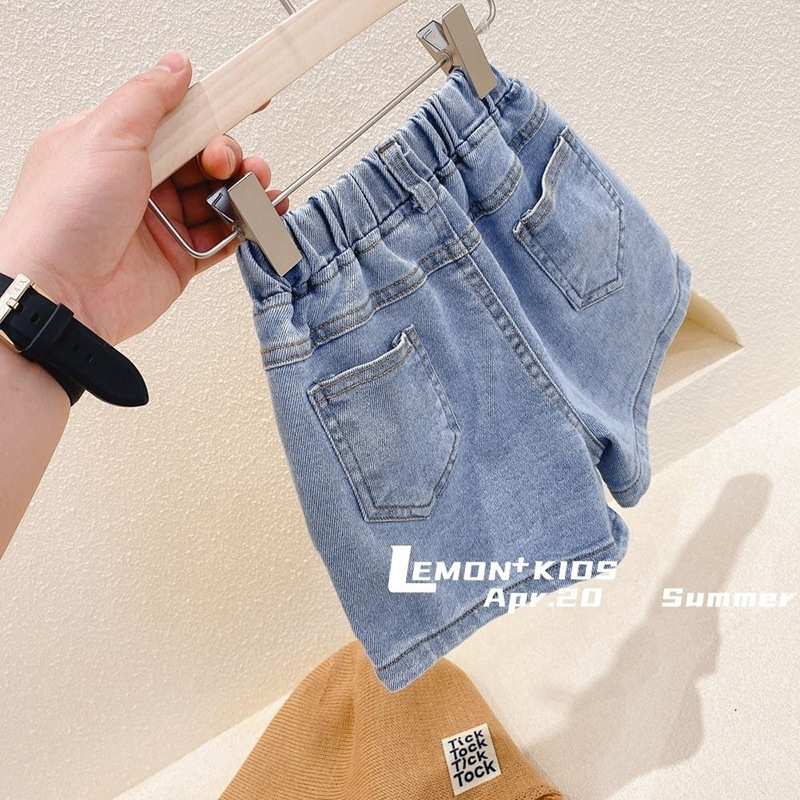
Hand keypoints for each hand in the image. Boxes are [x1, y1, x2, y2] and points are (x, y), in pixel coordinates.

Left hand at [0, 52, 285, 344]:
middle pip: (203, 158)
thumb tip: (175, 66)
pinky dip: (249, 224)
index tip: (243, 103)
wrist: (65, 293)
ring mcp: (162, 222)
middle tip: (224, 162)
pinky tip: (264, 213)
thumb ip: (147, 98)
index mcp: (115, 146)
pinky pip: (225, 237)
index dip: (210, 113)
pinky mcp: (180, 258)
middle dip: (226, 154)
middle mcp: (139, 183)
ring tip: (253, 188)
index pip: (174, 120)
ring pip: (219, 195)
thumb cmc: (64, 217)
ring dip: (244, 187)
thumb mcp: (104, 134)